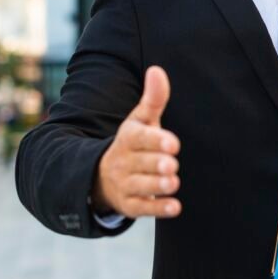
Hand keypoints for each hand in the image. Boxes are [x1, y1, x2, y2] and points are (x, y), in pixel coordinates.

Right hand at [92, 66, 181, 217]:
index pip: (139, 138)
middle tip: (171, 165)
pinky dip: (158, 209)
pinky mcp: (130, 205)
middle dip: (156, 164)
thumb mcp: (141, 121)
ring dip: (158, 185)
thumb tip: (157, 70)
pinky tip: (175, 207)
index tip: (173, 143)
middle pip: (141, 163)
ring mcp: (125, 184)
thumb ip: (153, 99)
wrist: (102, 176)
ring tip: (173, 182)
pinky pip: (143, 208)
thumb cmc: (134, 143)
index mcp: (128, 138)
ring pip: (141, 186)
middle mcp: (124, 161)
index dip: (155, 141)